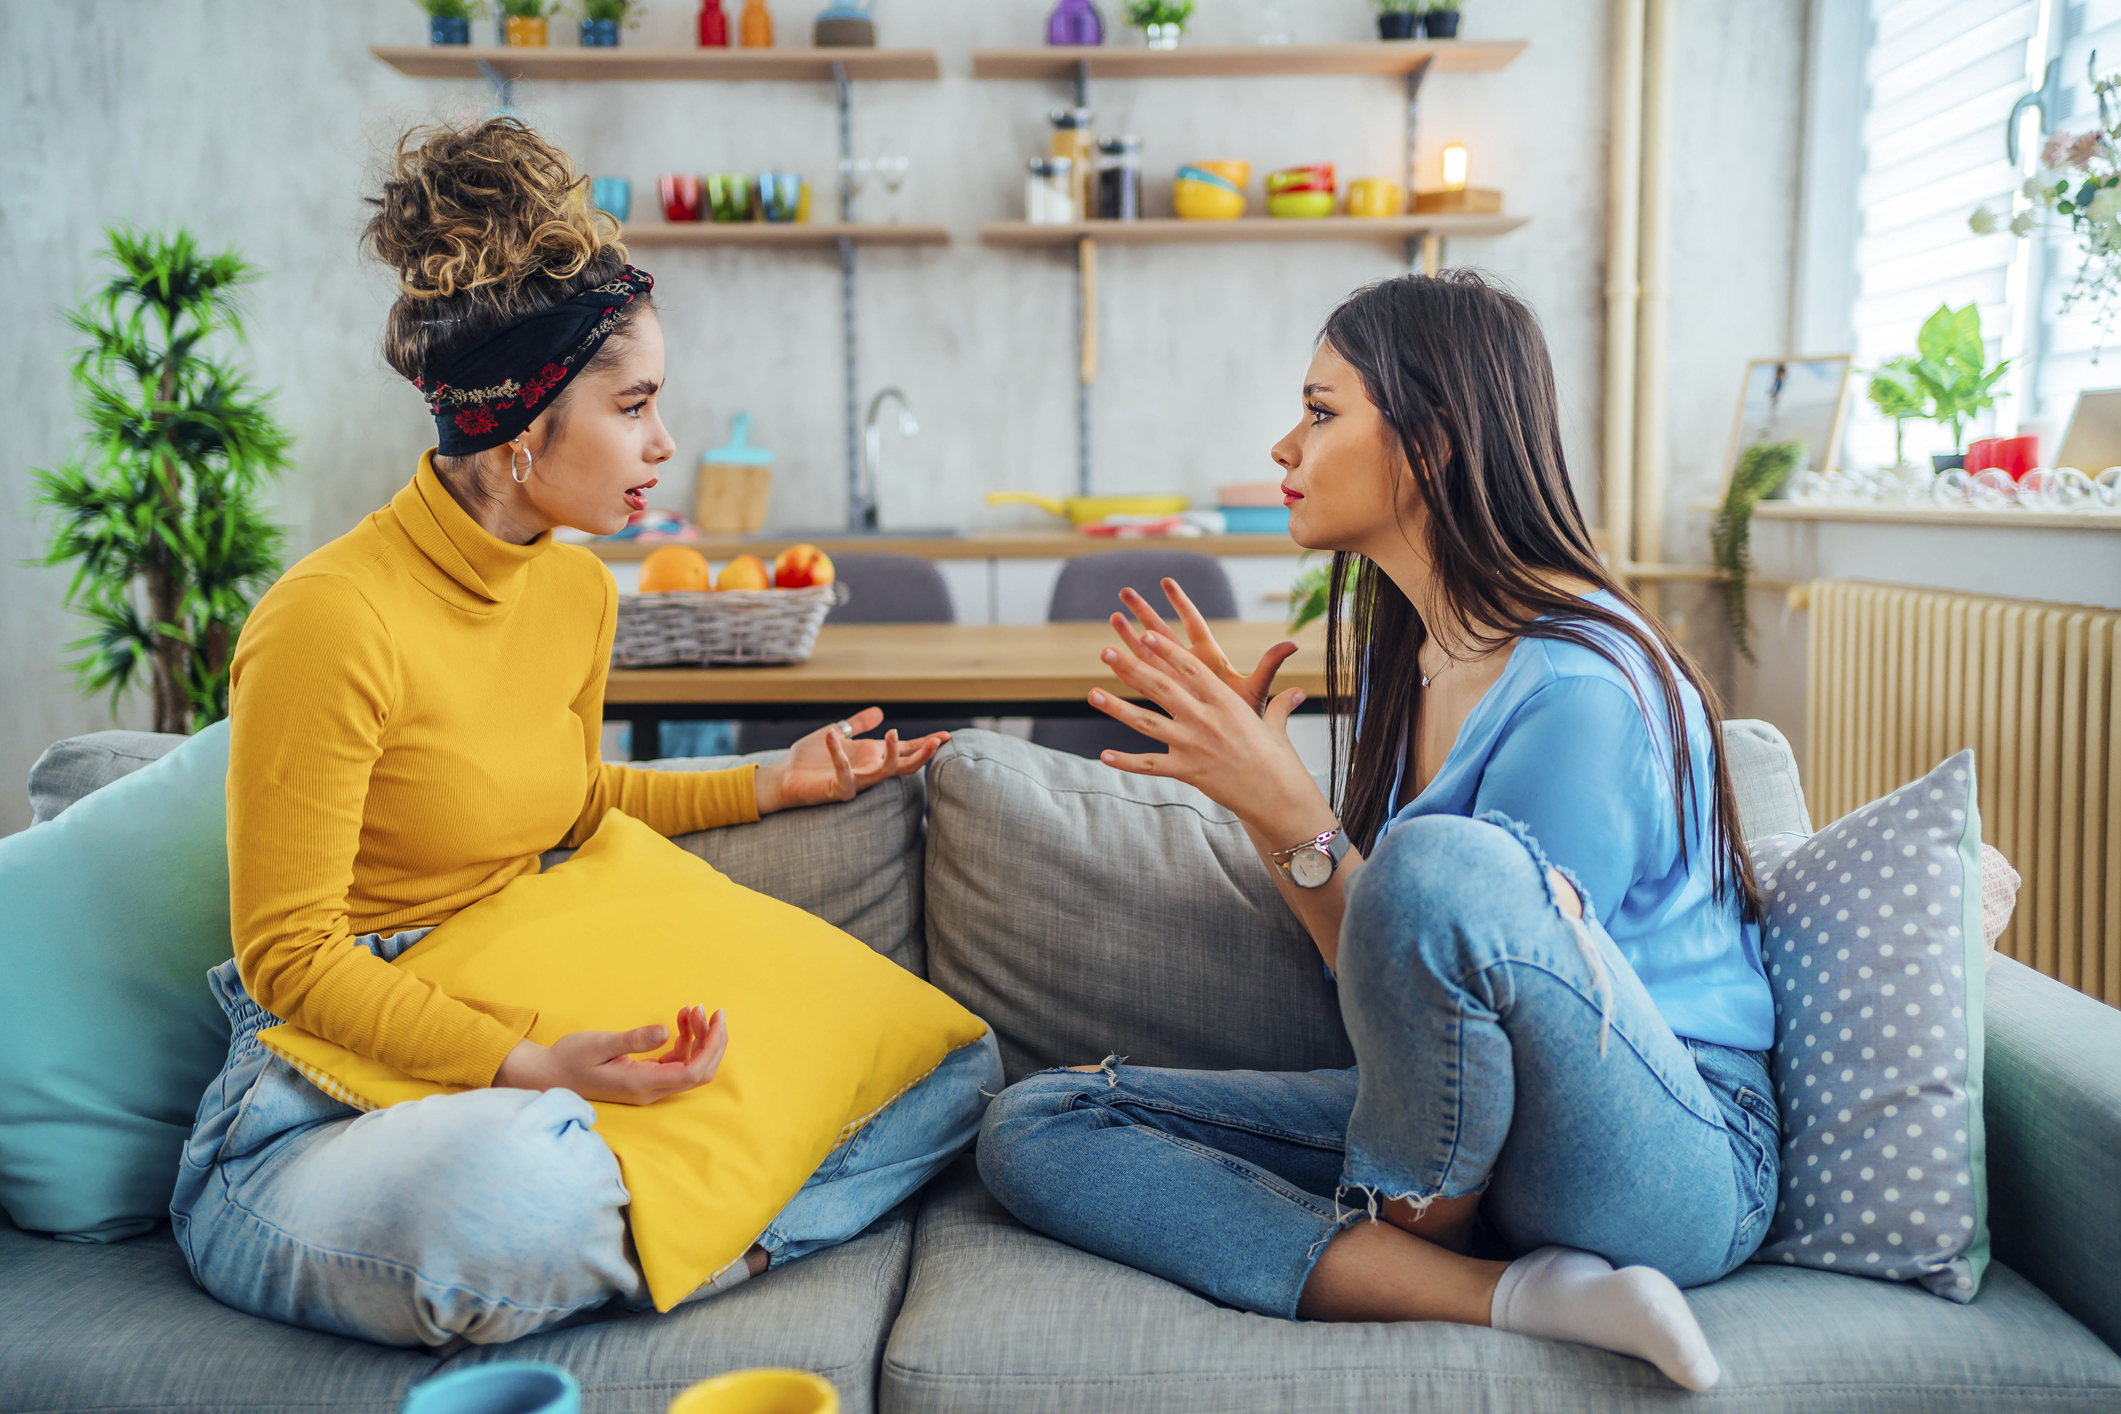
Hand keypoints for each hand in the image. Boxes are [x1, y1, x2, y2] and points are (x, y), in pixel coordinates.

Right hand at [494, 1004, 726, 1105]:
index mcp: (642, 1084)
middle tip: (711, 1010)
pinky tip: (679, 1021)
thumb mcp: (599, 1044)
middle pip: (699, 1071)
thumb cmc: (569, 1058)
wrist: (548, 1074)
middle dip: (711, 1041)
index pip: (694, 1072)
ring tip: (691, 1009)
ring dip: (698, 1038)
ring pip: (689, 1066)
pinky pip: (675, 1063)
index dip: (713, 1047)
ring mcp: (648, 1087)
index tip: (718, 1019)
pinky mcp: (644, 1079)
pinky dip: (684, 1041)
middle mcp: (650, 1090)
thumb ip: (633, 1039)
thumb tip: (665, 1031)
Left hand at [754, 707, 948, 813]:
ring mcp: (856, 783)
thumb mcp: (837, 734)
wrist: (783, 777)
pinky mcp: (838, 791)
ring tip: (893, 734)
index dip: (925, 744)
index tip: (947, 736)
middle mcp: (868, 771)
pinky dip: (838, 756)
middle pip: (904, 766)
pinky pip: (844, 775)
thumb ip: (858, 725)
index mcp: (871, 757)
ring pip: (883, 773)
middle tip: (938, 741)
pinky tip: (833, 736)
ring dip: (891, 755)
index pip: (905, 752)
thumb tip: (880, 711)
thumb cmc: (808, 759)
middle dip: (922, 754)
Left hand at [1089, 581, 1330, 832]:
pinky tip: (1104, 756)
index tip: (1143, 633)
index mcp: (1225, 700)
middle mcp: (1206, 718)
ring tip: (1092, 694)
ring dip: (1117, 707)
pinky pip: (1150, 765)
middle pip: (1161, 687)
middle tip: (1106, 650)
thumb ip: (1279, 703)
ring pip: (1147, 722)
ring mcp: (1193, 744)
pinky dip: (1126, 762)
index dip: (1164, 649)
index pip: (1189, 667)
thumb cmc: (1278, 759)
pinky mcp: (1186, 771)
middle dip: (1131, 667)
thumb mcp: (1275, 725)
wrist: (1278, 795)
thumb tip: (1297, 691)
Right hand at [1118, 580, 1297, 712]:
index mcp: (1210, 659)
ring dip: (1128, 638)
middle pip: (1163, 634)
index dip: (1181, 603)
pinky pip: (1141, 685)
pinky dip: (1125, 673)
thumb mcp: (1256, 690)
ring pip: (1146, 656)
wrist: (1237, 749)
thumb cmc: (1248, 717)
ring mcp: (1174, 683)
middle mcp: (1188, 667)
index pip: (1194, 624)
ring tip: (1111, 619)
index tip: (1166, 582)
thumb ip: (1269, 666)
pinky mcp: (1164, 702)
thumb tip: (1292, 644)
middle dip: (1144, 613)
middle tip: (1125, 592)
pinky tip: (1108, 661)